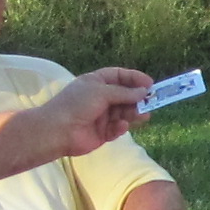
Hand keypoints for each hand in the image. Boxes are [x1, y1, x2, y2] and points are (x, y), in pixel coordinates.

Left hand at [37, 65, 154, 157]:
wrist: (58, 131)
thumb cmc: (76, 105)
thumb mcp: (101, 92)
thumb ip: (124, 92)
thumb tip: (144, 92)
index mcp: (96, 82)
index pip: (119, 76)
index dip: (135, 78)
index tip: (150, 84)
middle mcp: (99, 97)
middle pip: (124, 95)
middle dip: (137, 98)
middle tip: (151, 101)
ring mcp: (101, 115)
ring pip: (124, 113)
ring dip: (133, 113)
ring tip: (144, 115)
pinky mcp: (102, 133)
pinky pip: (117, 128)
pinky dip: (120, 127)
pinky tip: (121, 126)